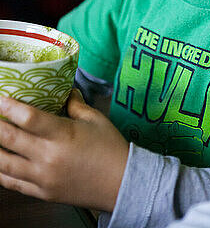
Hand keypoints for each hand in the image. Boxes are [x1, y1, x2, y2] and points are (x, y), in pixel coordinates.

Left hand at [0, 89, 128, 210]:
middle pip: (9, 139)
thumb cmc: (111, 149)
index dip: (9, 106)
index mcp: (63, 135)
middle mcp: (49, 157)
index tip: (0, 97)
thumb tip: (65, 92)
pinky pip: (12, 183)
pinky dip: (1, 172)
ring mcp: (43, 177)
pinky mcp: (43, 192)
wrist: (122, 184)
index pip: (28, 118)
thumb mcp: (96, 119)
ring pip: (4, 164)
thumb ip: (76, 104)